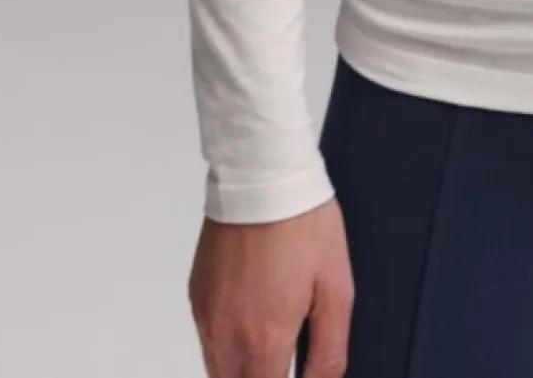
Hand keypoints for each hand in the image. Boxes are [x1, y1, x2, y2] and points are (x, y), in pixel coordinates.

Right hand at [187, 195, 352, 377]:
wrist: (262, 175)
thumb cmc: (303, 224)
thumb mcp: (336, 288)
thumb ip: (330, 349)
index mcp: (263, 341)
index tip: (298, 374)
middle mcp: (226, 336)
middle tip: (284, 361)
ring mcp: (206, 316)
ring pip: (217, 369)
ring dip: (242, 368)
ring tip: (271, 345)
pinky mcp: (196, 295)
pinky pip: (207, 337)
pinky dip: (226, 342)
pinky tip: (251, 317)